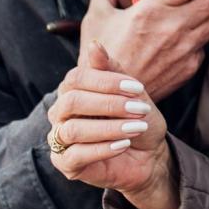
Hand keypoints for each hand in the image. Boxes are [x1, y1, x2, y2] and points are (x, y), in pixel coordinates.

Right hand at [47, 42, 178, 208]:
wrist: (149, 154)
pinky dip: (103, 149)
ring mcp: (59, 139)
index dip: (107, 82)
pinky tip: (124, 145)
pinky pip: (75, 155)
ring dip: (110, 128)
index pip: (76, 78)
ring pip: (73, 129)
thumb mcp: (132, 93)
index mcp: (73, 90)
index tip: (138, 88)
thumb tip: (94, 45)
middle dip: (110, 104)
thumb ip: (112, 70)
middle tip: (139, 110)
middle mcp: (60, 113)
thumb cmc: (137, 118)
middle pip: (72, 102)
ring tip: (136, 128)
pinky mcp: (65, 164)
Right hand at [80, 0, 208, 100]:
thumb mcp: (96, 18)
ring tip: (188, 16)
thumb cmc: (103, 56)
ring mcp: (184, 48)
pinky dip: (196, 40)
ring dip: (202, 16)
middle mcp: (173, 28)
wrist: (110, 96)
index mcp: (151, 10)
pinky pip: (203, 46)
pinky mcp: (189, 66)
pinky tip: (181, 39)